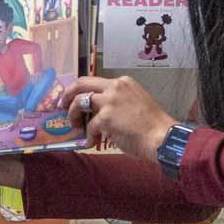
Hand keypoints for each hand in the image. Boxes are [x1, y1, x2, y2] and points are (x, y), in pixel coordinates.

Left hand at [60, 77, 175, 161]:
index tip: (73, 98)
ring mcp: (109, 101)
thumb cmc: (152, 125)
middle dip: (67, 94)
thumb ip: (117, 102)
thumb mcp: (135, 103)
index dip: (80, 90)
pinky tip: (92, 143)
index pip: (94, 81)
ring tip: (75, 127)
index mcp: (122, 82)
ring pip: (79, 102)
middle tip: (61, 106)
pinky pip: (89, 127)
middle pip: (81, 84)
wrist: (162, 137)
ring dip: (73, 115)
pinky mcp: (106, 118)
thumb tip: (97, 112)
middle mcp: (115, 87)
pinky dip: (88, 136)